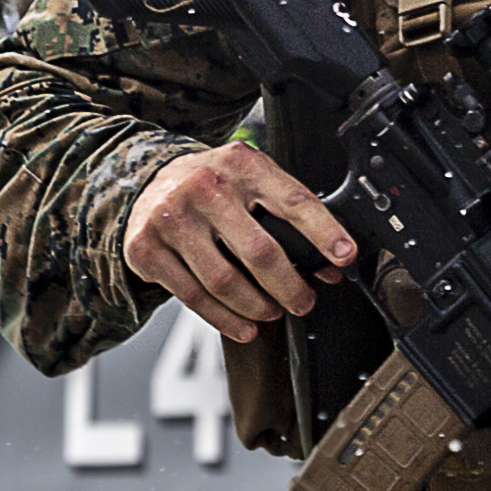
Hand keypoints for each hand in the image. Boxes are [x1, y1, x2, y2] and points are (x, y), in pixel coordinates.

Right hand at [124, 143, 355, 340]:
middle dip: (290, 287)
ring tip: (272, 312)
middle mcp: (205, 188)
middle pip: (259, 252)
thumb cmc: (212, 186)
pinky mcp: (146, 248)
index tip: (344, 256)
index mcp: (241, 165)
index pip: (292, 201)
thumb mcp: (250, 181)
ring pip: (224, 281)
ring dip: (257, 307)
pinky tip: (242, 325)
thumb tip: (329, 263)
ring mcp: (172, 218)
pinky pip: (193, 296)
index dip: (324, 232)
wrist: (147, 181)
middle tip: (303, 302)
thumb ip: (286, 214)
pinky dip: (223, 319)